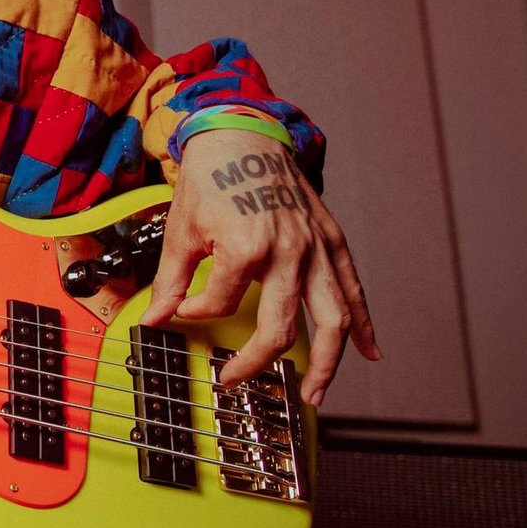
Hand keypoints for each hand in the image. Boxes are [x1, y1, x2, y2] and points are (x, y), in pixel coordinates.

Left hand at [141, 129, 378, 406]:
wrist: (241, 133)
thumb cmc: (211, 178)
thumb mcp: (181, 230)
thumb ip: (171, 281)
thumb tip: (156, 319)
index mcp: (246, 248)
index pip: (221, 304)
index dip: (198, 312)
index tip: (186, 310)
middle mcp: (289, 252)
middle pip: (280, 328)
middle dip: (256, 362)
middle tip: (237, 380)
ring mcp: (316, 247)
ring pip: (333, 318)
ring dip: (329, 363)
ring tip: (316, 394)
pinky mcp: (331, 240)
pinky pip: (353, 289)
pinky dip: (364, 322)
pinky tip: (370, 351)